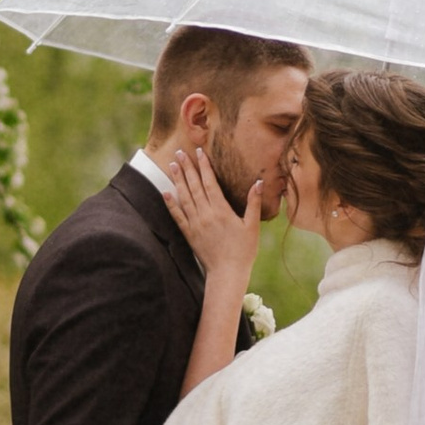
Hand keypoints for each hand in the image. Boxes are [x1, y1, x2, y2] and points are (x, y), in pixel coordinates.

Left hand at [159, 143, 263, 284]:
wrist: (227, 273)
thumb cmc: (243, 250)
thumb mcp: (252, 226)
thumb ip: (253, 203)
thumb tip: (259, 183)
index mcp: (221, 210)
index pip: (210, 182)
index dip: (204, 166)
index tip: (199, 152)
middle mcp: (205, 214)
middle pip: (194, 186)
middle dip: (187, 167)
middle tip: (180, 152)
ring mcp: (195, 224)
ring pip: (184, 197)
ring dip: (178, 179)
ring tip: (172, 164)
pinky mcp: (189, 234)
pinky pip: (177, 216)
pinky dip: (170, 203)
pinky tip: (165, 192)